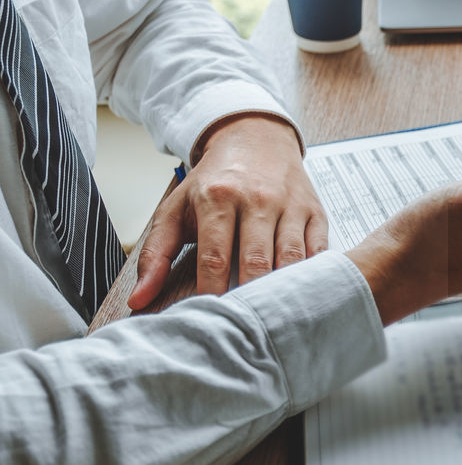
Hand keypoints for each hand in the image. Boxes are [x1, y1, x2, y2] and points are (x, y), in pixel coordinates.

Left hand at [128, 115, 326, 309]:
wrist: (256, 138)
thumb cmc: (214, 181)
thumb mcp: (176, 209)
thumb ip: (156, 255)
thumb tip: (139, 300)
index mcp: (218, 197)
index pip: (214, 256)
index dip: (212, 291)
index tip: (209, 317)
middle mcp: (257, 199)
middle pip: (256, 261)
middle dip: (249, 297)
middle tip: (242, 325)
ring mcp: (290, 205)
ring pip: (291, 258)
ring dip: (282, 291)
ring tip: (272, 317)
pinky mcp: (315, 211)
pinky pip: (319, 251)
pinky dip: (312, 275)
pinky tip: (301, 293)